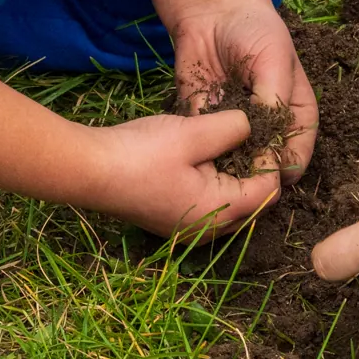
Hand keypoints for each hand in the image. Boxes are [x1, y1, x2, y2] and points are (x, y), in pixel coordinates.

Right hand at [79, 110, 281, 235]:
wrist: (89, 171)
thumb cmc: (141, 153)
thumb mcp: (193, 132)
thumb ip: (232, 128)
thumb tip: (252, 126)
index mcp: (219, 213)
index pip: (269, 191)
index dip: (270, 159)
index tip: (260, 130)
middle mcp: (208, 231)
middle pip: (254, 203)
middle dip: (255, 169)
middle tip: (246, 135)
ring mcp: (189, 231)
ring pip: (232, 205)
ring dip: (236, 176)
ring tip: (226, 143)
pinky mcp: (173, 223)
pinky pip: (210, 206)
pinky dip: (216, 184)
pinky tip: (204, 158)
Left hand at [170, 0, 318, 180]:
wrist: (212, 12)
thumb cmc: (254, 31)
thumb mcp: (273, 60)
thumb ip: (274, 100)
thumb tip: (270, 145)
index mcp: (296, 114)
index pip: (297, 153)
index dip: (286, 166)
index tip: (270, 169)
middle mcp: (268, 128)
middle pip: (267, 165)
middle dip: (255, 174)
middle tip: (241, 174)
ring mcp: (238, 128)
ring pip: (237, 164)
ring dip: (227, 169)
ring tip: (217, 166)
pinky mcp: (208, 123)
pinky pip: (207, 148)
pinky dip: (203, 154)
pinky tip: (196, 152)